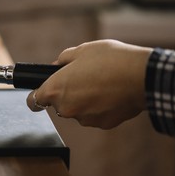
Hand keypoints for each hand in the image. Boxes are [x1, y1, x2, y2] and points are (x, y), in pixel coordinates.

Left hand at [27, 40, 152, 128]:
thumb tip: (56, 66)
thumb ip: (63, 59)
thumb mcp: (81, 50)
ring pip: (78, 110)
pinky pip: (94, 115)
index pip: (33, 101)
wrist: (141, 76)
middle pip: (58, 104)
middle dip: (67, 93)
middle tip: (84, 78)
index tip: (38, 94)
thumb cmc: (110, 60)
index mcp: (55, 89)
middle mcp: (66, 108)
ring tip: (101, 84)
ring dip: (84, 101)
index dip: (35, 96)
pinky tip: (111, 94)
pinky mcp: (101, 125)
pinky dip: (99, 108)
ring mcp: (84, 119)